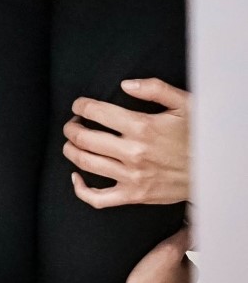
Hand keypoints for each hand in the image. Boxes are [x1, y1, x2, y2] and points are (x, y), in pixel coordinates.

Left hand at [63, 78, 190, 207]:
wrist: (211, 170)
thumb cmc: (196, 135)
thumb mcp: (184, 104)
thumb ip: (155, 89)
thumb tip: (126, 84)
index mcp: (142, 126)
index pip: (96, 112)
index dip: (81, 106)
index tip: (79, 106)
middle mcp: (132, 152)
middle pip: (84, 138)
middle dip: (71, 128)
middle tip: (72, 124)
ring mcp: (131, 177)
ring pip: (86, 163)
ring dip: (71, 150)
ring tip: (71, 143)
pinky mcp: (133, 195)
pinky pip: (98, 198)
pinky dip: (80, 189)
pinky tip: (76, 176)